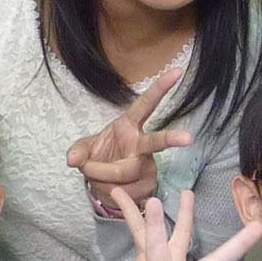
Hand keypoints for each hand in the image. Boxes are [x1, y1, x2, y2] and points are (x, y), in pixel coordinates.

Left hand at [67, 62, 193, 215]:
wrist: (105, 184)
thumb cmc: (99, 157)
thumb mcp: (84, 148)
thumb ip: (77, 150)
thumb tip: (73, 161)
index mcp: (129, 125)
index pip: (146, 104)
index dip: (160, 88)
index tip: (176, 71)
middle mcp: (142, 144)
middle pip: (157, 141)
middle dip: (172, 138)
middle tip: (188, 138)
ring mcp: (148, 165)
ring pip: (126, 171)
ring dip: (102, 174)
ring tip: (93, 172)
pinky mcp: (148, 184)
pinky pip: (126, 189)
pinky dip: (108, 189)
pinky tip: (107, 185)